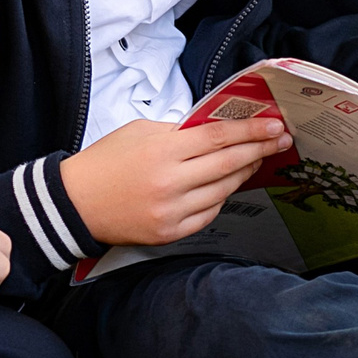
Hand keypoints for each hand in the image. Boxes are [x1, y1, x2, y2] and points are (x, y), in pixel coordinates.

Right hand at [61, 116, 292, 245]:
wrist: (75, 204)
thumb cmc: (105, 162)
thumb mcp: (139, 131)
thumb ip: (178, 131)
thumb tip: (217, 129)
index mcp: (163, 150)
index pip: (219, 137)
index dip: (251, 130)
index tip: (274, 125)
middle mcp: (170, 183)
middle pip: (228, 164)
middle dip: (259, 149)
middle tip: (281, 139)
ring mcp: (172, 212)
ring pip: (223, 191)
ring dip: (244, 173)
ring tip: (256, 158)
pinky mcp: (170, 233)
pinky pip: (208, 214)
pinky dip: (221, 197)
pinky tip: (226, 184)